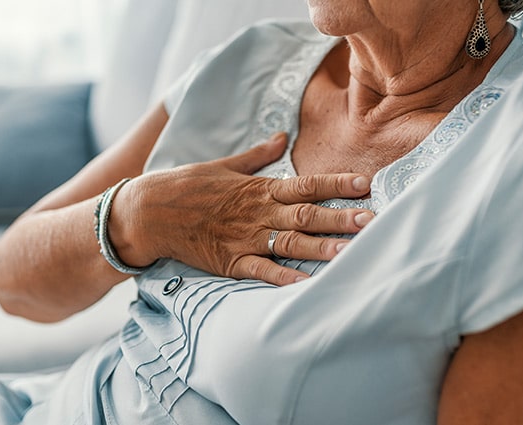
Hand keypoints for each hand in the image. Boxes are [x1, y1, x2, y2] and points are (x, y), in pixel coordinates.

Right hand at [111, 133, 373, 285]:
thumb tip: (281, 137)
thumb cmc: (187, 185)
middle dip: (341, 218)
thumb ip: (257, 155)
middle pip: (307, 216)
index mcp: (259, 188)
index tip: (365, 184)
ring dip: (321, 249)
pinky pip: (261, 271)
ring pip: (290, 244)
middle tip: (373, 221)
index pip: (306, 184)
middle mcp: (257, 213)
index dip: (337, 184)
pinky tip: (306, 285)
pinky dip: (283, 279)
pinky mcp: (230, 261)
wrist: (149, 211)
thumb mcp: (224, 165)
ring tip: (350, 252)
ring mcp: (245, 239)